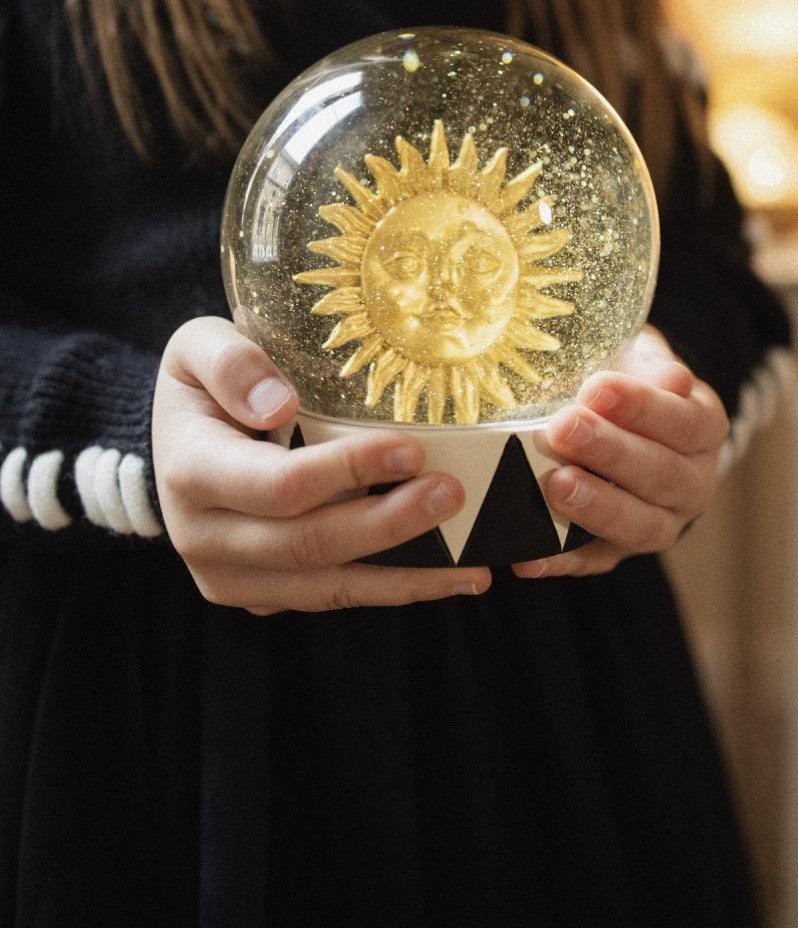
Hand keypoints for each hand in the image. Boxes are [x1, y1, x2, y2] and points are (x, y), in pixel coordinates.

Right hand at [152, 316, 490, 611]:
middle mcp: (205, 538)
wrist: (179, 439)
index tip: (412, 450)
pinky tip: (451, 576)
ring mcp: (232, 577)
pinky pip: (333, 596)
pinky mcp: (263, 596)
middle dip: (389, 525)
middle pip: (310, 545)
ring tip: (473, 561)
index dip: (348, 472)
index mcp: (191, 472)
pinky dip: (394, 588)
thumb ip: (231, 364)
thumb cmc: (204, 384)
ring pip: (328, 587)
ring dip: (406, 575)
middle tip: (454, 495)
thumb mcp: (197, 347)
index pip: (279, 486)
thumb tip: (278, 405)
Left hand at [513, 327, 729, 578]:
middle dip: (610, 452)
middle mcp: (692, 483)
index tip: (595, 387)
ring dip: (595, 508)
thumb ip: (652, 367)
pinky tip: (528, 557)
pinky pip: (594, 560)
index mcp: (703, 428)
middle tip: (562, 429)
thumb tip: (671, 379)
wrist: (622, 417)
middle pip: (661, 474)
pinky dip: (561, 561)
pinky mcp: (619, 551)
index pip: (682, 422)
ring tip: (554, 486)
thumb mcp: (642, 358)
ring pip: (639, 526)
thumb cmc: (628, 378)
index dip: (641, 406)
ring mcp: (660, 523)